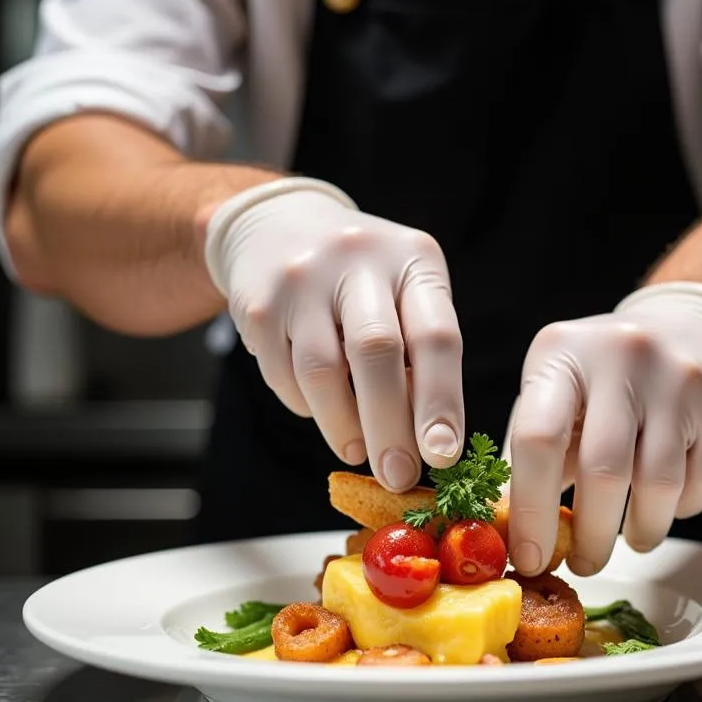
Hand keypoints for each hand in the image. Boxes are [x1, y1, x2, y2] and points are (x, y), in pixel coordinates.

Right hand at [202, 178, 463, 490]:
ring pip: (323, 372)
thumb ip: (419, 353)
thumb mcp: (403, 291)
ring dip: (343, 426)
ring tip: (356, 450)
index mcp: (413, 258)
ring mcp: (303, 278)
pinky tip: (320, 407)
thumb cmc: (362, 279)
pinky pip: (284, 376)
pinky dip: (307, 406)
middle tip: (398, 476)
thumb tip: (427, 440)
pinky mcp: (258, 304)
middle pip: (377, 353)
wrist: (277, 225)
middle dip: (390, 426)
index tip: (443, 455)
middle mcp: (359, 259)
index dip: (441, 401)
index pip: (436, 336)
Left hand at [504, 282, 701, 575]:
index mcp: (562, 352)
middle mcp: (621, 355)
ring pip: (658, 486)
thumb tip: (510, 529)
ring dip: (639, 531)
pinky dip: (678, 510)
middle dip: (591, 537)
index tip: (530, 558)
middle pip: (603, 471)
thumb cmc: (603, 375)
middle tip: (583, 563)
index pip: (538, 438)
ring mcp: (678, 376)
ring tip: (627, 539)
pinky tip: (663, 503)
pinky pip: (700, 484)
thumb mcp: (556, 388)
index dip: (530, 509)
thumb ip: (531, 449)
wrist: (689, 327)